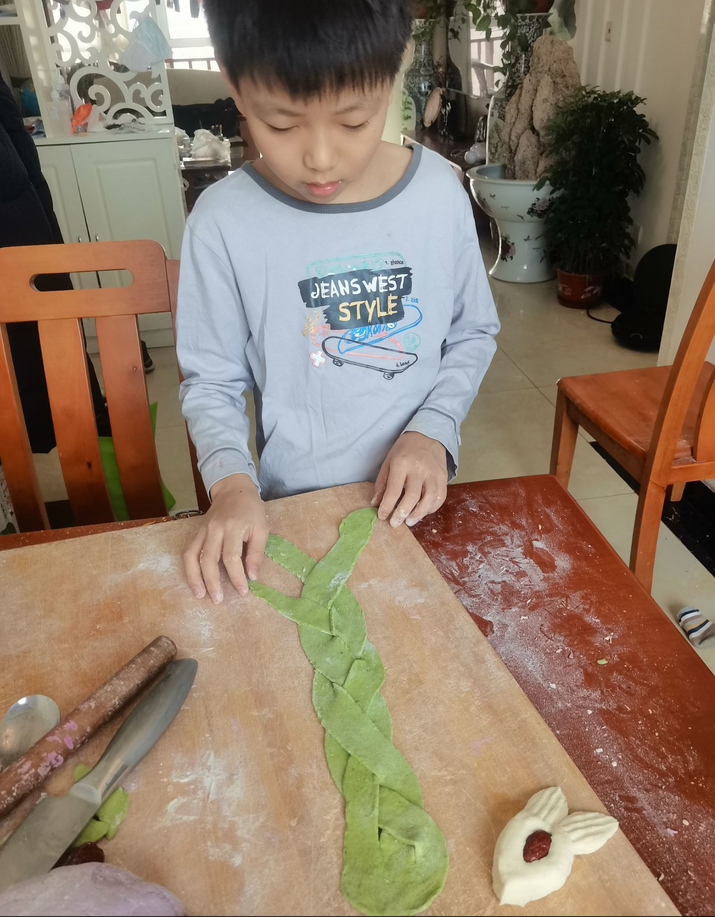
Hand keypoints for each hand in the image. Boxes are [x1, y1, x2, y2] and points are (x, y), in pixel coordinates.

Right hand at [183, 474, 267, 603]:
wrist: (233, 489)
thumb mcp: (261, 528)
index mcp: (233, 526)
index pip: (232, 557)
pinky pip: (188, 551)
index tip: (242, 592)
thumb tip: (252, 576)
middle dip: (212, 582)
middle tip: (218, 600)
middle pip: (208, 559)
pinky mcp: (196, 532)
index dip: (236, 577)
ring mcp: (203, 530)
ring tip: (200, 594)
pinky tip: (194, 580)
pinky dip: (189, 567)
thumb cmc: (251, 510)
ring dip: (194, 577)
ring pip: (192, 556)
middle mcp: (215, 529)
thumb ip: (257, 553)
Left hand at [372, 432, 447, 527]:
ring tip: (409, 521)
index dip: (387, 506)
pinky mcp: (443, 477)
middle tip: (395, 523)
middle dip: (402, 514)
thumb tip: (376, 503)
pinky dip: (431, 508)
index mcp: (402, 463)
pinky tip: (422, 512)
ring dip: (418, 514)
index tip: (382, 515)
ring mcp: (433, 473)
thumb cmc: (405, 450)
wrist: (428, 435)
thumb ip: (382, 483)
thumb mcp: (388, 461)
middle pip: (412, 497)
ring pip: (429, 499)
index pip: (394, 490)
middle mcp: (419, 469)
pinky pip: (440, 497)